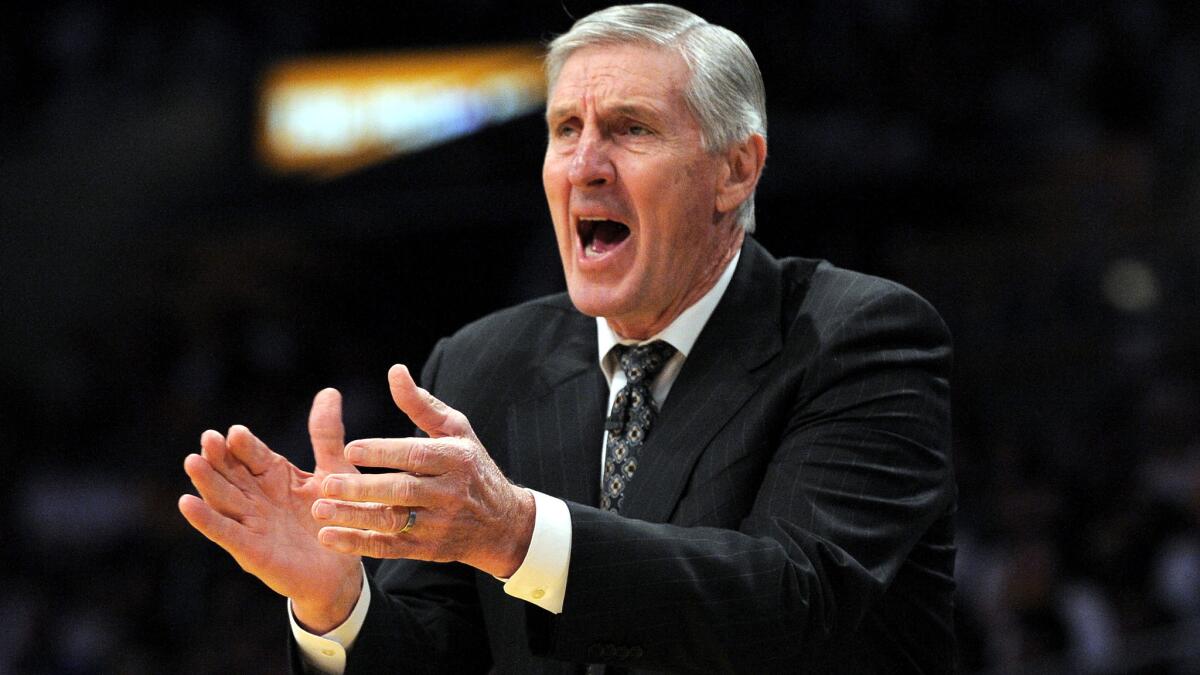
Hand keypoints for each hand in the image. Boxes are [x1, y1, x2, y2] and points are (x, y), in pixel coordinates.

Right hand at [178, 389, 363, 632]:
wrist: (342, 571)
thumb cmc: (337, 518)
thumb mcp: (336, 470)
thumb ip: (327, 435)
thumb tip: (328, 391)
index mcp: (275, 476)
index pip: (254, 455)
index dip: (245, 445)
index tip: (235, 431)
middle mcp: (257, 497)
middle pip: (232, 472)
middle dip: (219, 457)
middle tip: (208, 439)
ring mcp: (251, 523)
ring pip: (224, 498)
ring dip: (207, 481)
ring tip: (192, 461)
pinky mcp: (250, 551)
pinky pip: (225, 532)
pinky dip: (206, 519)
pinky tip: (187, 504)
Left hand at [312, 364, 535, 577]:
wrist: (502, 523)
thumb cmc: (471, 466)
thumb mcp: (456, 431)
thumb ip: (422, 404)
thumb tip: (394, 372)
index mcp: (456, 459)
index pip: (416, 455)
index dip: (383, 452)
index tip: (351, 449)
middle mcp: (449, 492)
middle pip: (402, 490)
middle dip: (363, 488)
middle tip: (327, 482)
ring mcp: (439, 524)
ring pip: (393, 521)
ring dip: (354, 517)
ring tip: (321, 510)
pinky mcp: (428, 549)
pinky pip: (389, 547)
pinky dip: (359, 544)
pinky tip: (330, 538)